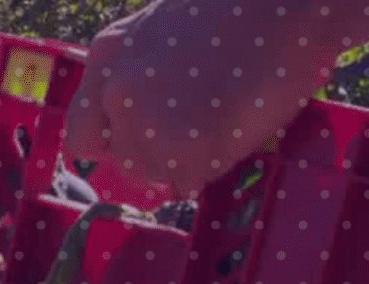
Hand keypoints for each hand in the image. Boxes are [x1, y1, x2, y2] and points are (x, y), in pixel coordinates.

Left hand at [61, 1, 356, 193]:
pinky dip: (213, 165)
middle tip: (200, 124)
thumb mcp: (164, 28)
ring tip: (221, 118)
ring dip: (186, 161)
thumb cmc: (238, 9)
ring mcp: (147, 121)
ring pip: (156, 173)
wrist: (285, 4)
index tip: (143, 141)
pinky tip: (234, 126)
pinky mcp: (183, 148)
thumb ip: (140, 71)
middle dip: (158, 153)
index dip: (115, 142)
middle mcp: (116, 92)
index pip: (83, 132)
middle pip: (124, 159)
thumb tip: (141, 119)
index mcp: (108, 56)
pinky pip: (190, 181)